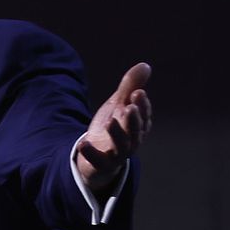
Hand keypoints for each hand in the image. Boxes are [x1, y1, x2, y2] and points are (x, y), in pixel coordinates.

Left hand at [77, 62, 152, 190]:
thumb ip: (130, 86)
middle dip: (133, 119)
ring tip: (110, 121)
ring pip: (121, 146)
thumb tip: (145, 65)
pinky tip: (83, 143)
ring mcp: (116, 154)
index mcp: (137, 126)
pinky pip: (98, 161)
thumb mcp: (118, 104)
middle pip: (135, 131)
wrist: (97, 156)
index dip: (142, 105)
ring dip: (117, 133)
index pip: (143, 115)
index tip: (138, 92)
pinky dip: (91, 153)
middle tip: (130, 106)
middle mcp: (131, 141)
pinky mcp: (101, 164)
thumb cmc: (112, 127)